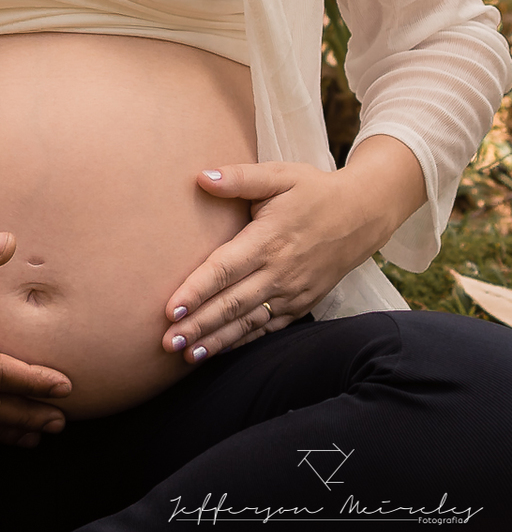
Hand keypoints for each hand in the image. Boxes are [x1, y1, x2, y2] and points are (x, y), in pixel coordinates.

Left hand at [161, 145, 423, 365]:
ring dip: (217, 340)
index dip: (196, 292)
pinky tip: (220, 350)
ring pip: (248, 323)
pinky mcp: (302, 304)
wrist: (362, 215)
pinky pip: (268, 328)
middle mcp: (279, 273)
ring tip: (187, 356)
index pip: (224, 271)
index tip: (169, 310)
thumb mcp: (279, 175)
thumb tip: (202, 177)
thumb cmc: (314, 191)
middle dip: (198, 325)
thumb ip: (240, 177)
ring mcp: (292, 293)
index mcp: (268, 240)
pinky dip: (243, 341)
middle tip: (167, 342)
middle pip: (232, 305)